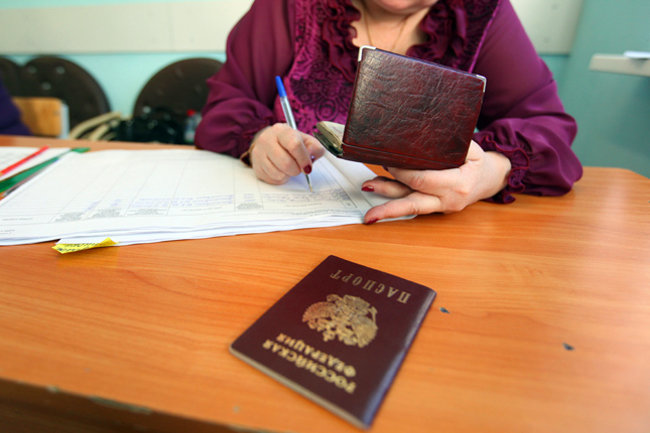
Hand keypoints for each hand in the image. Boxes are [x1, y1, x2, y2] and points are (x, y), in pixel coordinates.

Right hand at [250, 123, 323, 184]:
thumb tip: (315, 152)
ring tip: (289, 168)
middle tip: (299, 169)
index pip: (294, 145)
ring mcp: (259, 154)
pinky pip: (273, 179)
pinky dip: (281, 178)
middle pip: (286, 163)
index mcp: (281, 130)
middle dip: (297, 170)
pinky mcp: (257, 167)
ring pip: (279, 173)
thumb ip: (314, 146)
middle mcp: (267, 140)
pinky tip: (281, 170)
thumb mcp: (304, 140)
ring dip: (289, 175)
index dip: (304, 159)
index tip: (308, 167)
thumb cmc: (289, 142)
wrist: (269, 144)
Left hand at [361, 141, 511, 222]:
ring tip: (367, 190)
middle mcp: (448, 201)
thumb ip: (450, 144)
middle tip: (367, 196)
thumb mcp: (471, 148)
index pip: (423, 180)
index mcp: (458, 184)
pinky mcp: (435, 210)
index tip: (389, 162)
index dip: (403, 173)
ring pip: (410, 207)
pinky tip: (381, 189)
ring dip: (386, 202)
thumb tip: (424, 135)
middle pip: (413, 204)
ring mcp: (441, 208)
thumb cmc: (478, 161)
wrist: (491, 180)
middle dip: (388, 204)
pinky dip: (396, 198)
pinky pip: (413, 204)